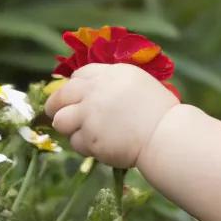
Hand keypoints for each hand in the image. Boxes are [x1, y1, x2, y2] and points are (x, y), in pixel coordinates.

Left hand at [45, 63, 179, 168]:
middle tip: (57, 114)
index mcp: (110, 74)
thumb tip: (92, 91)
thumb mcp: (138, 84)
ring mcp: (89, 114)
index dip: (73, 87)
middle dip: (55, 106)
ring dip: (68, 128)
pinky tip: (100, 146)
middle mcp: (95, 91)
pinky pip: (76, 142)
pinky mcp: (89, 137)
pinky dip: (85, 146)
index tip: (73, 96)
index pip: (79, 75)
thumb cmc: (160, 113)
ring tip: (83, 134)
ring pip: (61, 121)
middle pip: (61, 96)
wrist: (164, 134)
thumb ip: (113, 84)